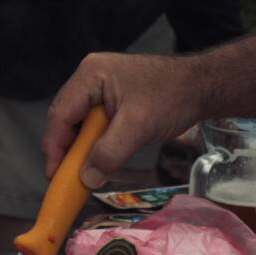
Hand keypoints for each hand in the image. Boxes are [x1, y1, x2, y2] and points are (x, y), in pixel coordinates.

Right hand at [43, 52, 206, 188]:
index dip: (54, 147)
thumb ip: (109, 153)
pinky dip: (94, 144)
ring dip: (81, 149)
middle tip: (67, 179)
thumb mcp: (138, 127)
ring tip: (83, 173)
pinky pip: (94, 124)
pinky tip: (99, 160)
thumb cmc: (172, 96)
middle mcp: (90, 78)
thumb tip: (86, 178)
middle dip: (66, 150)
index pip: (60, 114)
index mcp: (91, 75)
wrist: (201, 87)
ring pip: (79, 124)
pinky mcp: (111, 99)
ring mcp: (100, 88)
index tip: (55, 175)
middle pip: (65, 119)